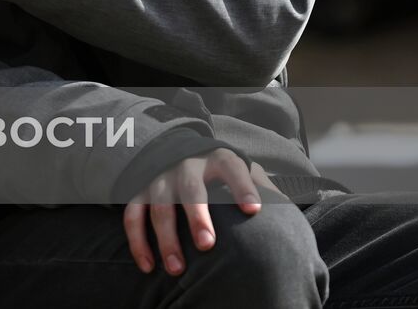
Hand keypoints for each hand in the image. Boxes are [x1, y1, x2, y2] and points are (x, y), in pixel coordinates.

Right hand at [123, 150, 280, 275]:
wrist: (177, 149)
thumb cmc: (220, 170)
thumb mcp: (242, 169)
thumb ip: (262, 185)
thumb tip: (284, 210)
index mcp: (217, 159)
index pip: (232, 169)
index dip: (243, 188)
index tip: (253, 211)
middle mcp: (186, 165)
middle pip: (191, 188)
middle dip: (197, 216)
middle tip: (207, 244)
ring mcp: (160, 177)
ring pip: (159, 206)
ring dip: (166, 237)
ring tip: (177, 268)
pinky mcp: (139, 191)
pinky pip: (133, 216)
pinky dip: (138, 241)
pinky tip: (149, 265)